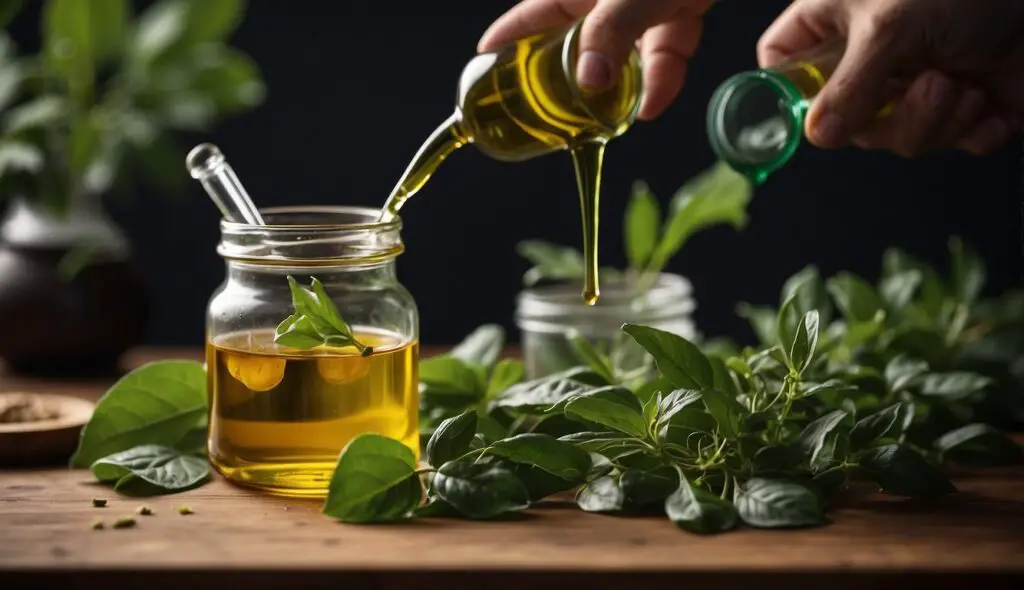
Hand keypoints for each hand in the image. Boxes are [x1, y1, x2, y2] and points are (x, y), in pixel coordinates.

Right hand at [477, 0, 713, 120]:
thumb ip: (611, 31)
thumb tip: (589, 81)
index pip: (533, 12)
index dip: (508, 37)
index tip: (484, 62)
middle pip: (575, 38)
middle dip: (563, 77)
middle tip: (545, 113)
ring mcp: (646, 1)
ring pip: (622, 52)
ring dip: (619, 88)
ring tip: (607, 121)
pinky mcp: (682, 7)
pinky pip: (665, 50)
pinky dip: (661, 78)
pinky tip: (653, 105)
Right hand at [759, 0, 1023, 156]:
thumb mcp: (891, 26)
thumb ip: (848, 86)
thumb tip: (818, 135)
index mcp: (837, 22)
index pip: (783, 66)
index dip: (787, 96)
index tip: (810, 117)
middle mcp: (872, 56)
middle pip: (846, 122)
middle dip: (892, 119)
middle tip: (930, 85)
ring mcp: (918, 82)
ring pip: (900, 139)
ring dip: (936, 123)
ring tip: (962, 85)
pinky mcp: (966, 106)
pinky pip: (952, 145)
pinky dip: (973, 132)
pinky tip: (987, 102)